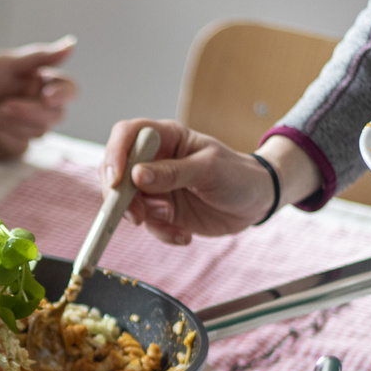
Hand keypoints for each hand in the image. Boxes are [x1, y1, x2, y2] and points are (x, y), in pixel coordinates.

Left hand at [0, 36, 77, 158]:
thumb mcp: (7, 64)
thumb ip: (40, 57)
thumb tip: (72, 43)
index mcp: (40, 83)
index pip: (68, 90)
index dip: (62, 94)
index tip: (46, 95)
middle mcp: (38, 106)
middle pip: (56, 115)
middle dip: (27, 111)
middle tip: (1, 104)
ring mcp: (27, 128)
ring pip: (39, 132)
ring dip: (11, 122)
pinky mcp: (14, 146)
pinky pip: (21, 145)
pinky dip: (2, 135)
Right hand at [101, 119, 274, 244]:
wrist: (256, 202)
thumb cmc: (237, 174)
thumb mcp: (209, 170)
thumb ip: (172, 172)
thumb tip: (136, 175)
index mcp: (166, 137)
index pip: (127, 135)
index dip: (115, 154)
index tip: (115, 181)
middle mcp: (154, 160)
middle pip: (117, 171)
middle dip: (121, 196)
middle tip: (136, 215)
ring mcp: (156, 187)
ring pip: (128, 202)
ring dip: (145, 217)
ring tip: (172, 220)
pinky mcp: (162, 211)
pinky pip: (148, 224)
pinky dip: (162, 233)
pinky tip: (183, 235)